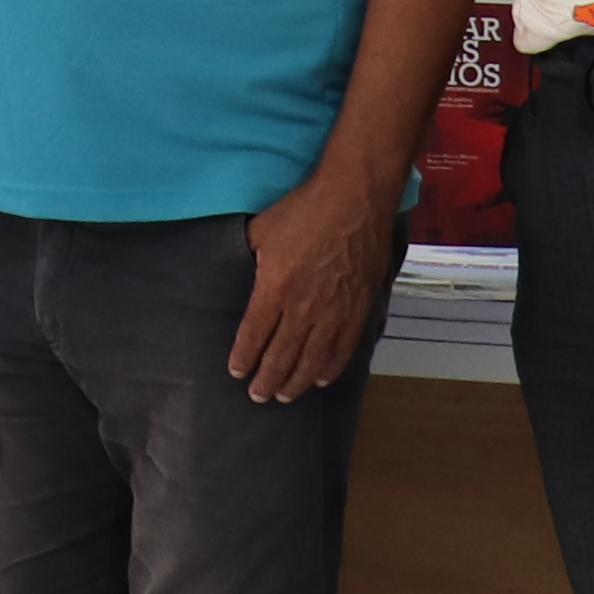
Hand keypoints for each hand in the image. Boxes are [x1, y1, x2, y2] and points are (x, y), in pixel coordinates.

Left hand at [227, 157, 401, 401]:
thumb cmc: (305, 209)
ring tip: (283, 396)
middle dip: (266, 379)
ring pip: (312, 360)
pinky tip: (320, 378)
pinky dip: (330, 368)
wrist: (355, 198)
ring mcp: (334, 312)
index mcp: (274, 288)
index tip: (236, 372)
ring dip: (295, 381)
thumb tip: (235, 270)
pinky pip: (343, 349)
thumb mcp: (261, 230)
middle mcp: (303, 308)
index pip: (253, 335)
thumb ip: (247, 257)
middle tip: (257, 396)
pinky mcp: (358, 309)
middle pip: (281, 356)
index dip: (243, 358)